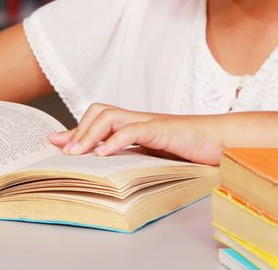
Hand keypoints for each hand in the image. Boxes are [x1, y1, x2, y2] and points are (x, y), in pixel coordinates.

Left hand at [47, 103, 223, 164]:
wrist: (224, 142)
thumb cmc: (192, 150)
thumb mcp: (156, 155)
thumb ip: (133, 155)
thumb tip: (107, 165)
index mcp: (136, 125)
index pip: (99, 119)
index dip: (75, 130)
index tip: (54, 142)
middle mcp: (139, 119)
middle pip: (99, 111)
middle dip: (78, 129)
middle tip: (63, 151)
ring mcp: (150, 122)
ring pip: (110, 116)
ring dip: (89, 134)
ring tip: (77, 153)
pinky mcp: (163, 129)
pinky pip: (134, 130)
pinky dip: (115, 141)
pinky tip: (103, 154)